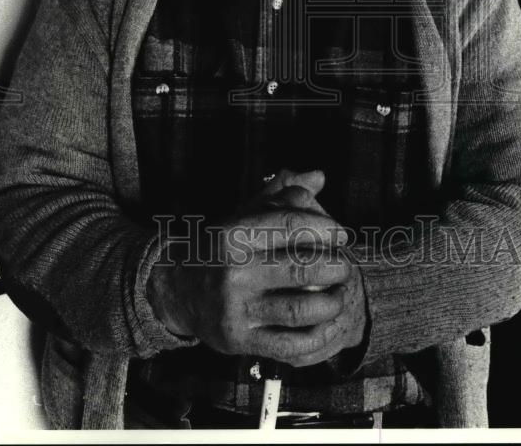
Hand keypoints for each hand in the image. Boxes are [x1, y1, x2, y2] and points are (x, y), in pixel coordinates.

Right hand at [147, 169, 367, 366]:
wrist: (175, 287)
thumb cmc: (219, 247)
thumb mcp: (243, 214)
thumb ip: (281, 194)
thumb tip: (318, 176)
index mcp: (233, 234)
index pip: (291, 225)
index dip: (326, 229)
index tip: (342, 235)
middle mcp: (233, 271)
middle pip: (301, 268)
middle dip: (335, 267)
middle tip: (345, 266)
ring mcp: (235, 308)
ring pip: (299, 309)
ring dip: (331, 303)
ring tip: (339, 294)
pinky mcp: (238, 340)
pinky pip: (288, 344)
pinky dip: (317, 337)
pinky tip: (328, 324)